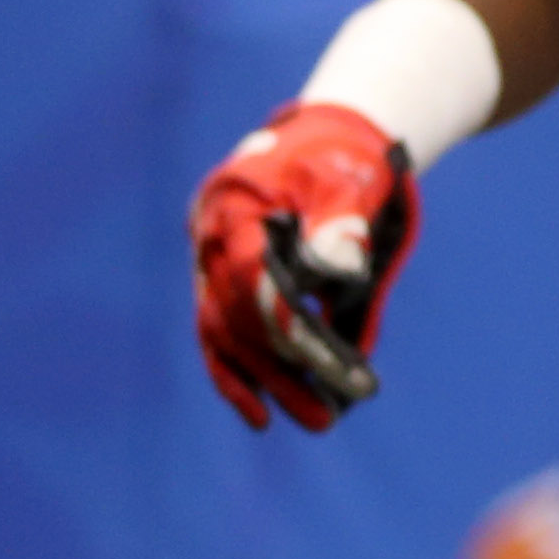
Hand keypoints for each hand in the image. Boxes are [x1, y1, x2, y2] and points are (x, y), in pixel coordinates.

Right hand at [187, 101, 413, 429]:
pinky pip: (217, 334)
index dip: (291, 329)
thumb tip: (337, 276)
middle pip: (239, 319)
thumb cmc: (344, 158)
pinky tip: (259, 415)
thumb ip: (341, 225)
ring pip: (225, 335)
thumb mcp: (351, 182)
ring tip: (316, 423)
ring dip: (265, 383)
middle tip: (328, 419)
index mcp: (234, 209)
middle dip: (284, 372)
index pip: (256, 284)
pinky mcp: (218, 278)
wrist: (325, 136)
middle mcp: (209, 241)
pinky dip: (235, 374)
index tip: (334, 368)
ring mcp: (208, 261)